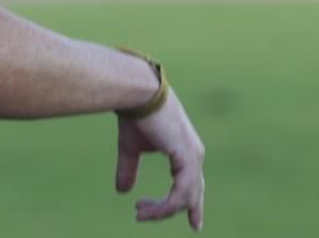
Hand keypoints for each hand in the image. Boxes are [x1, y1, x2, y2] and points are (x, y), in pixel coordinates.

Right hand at [115, 90, 205, 229]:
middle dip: (186, 212)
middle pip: (193, 193)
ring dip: (161, 210)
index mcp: (185, 150)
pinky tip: (148, 208)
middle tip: (169, 225)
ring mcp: (193, 156)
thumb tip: (123, 191)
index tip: (196, 225)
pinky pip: (181, 193)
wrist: (137, 93)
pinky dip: (165, 205)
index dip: (193, 205)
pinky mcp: (187, 156)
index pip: (193, 183)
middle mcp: (194, 154)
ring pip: (186, 197)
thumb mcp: (131, 148)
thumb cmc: (135, 115)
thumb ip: (129, 169)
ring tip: (140, 213)